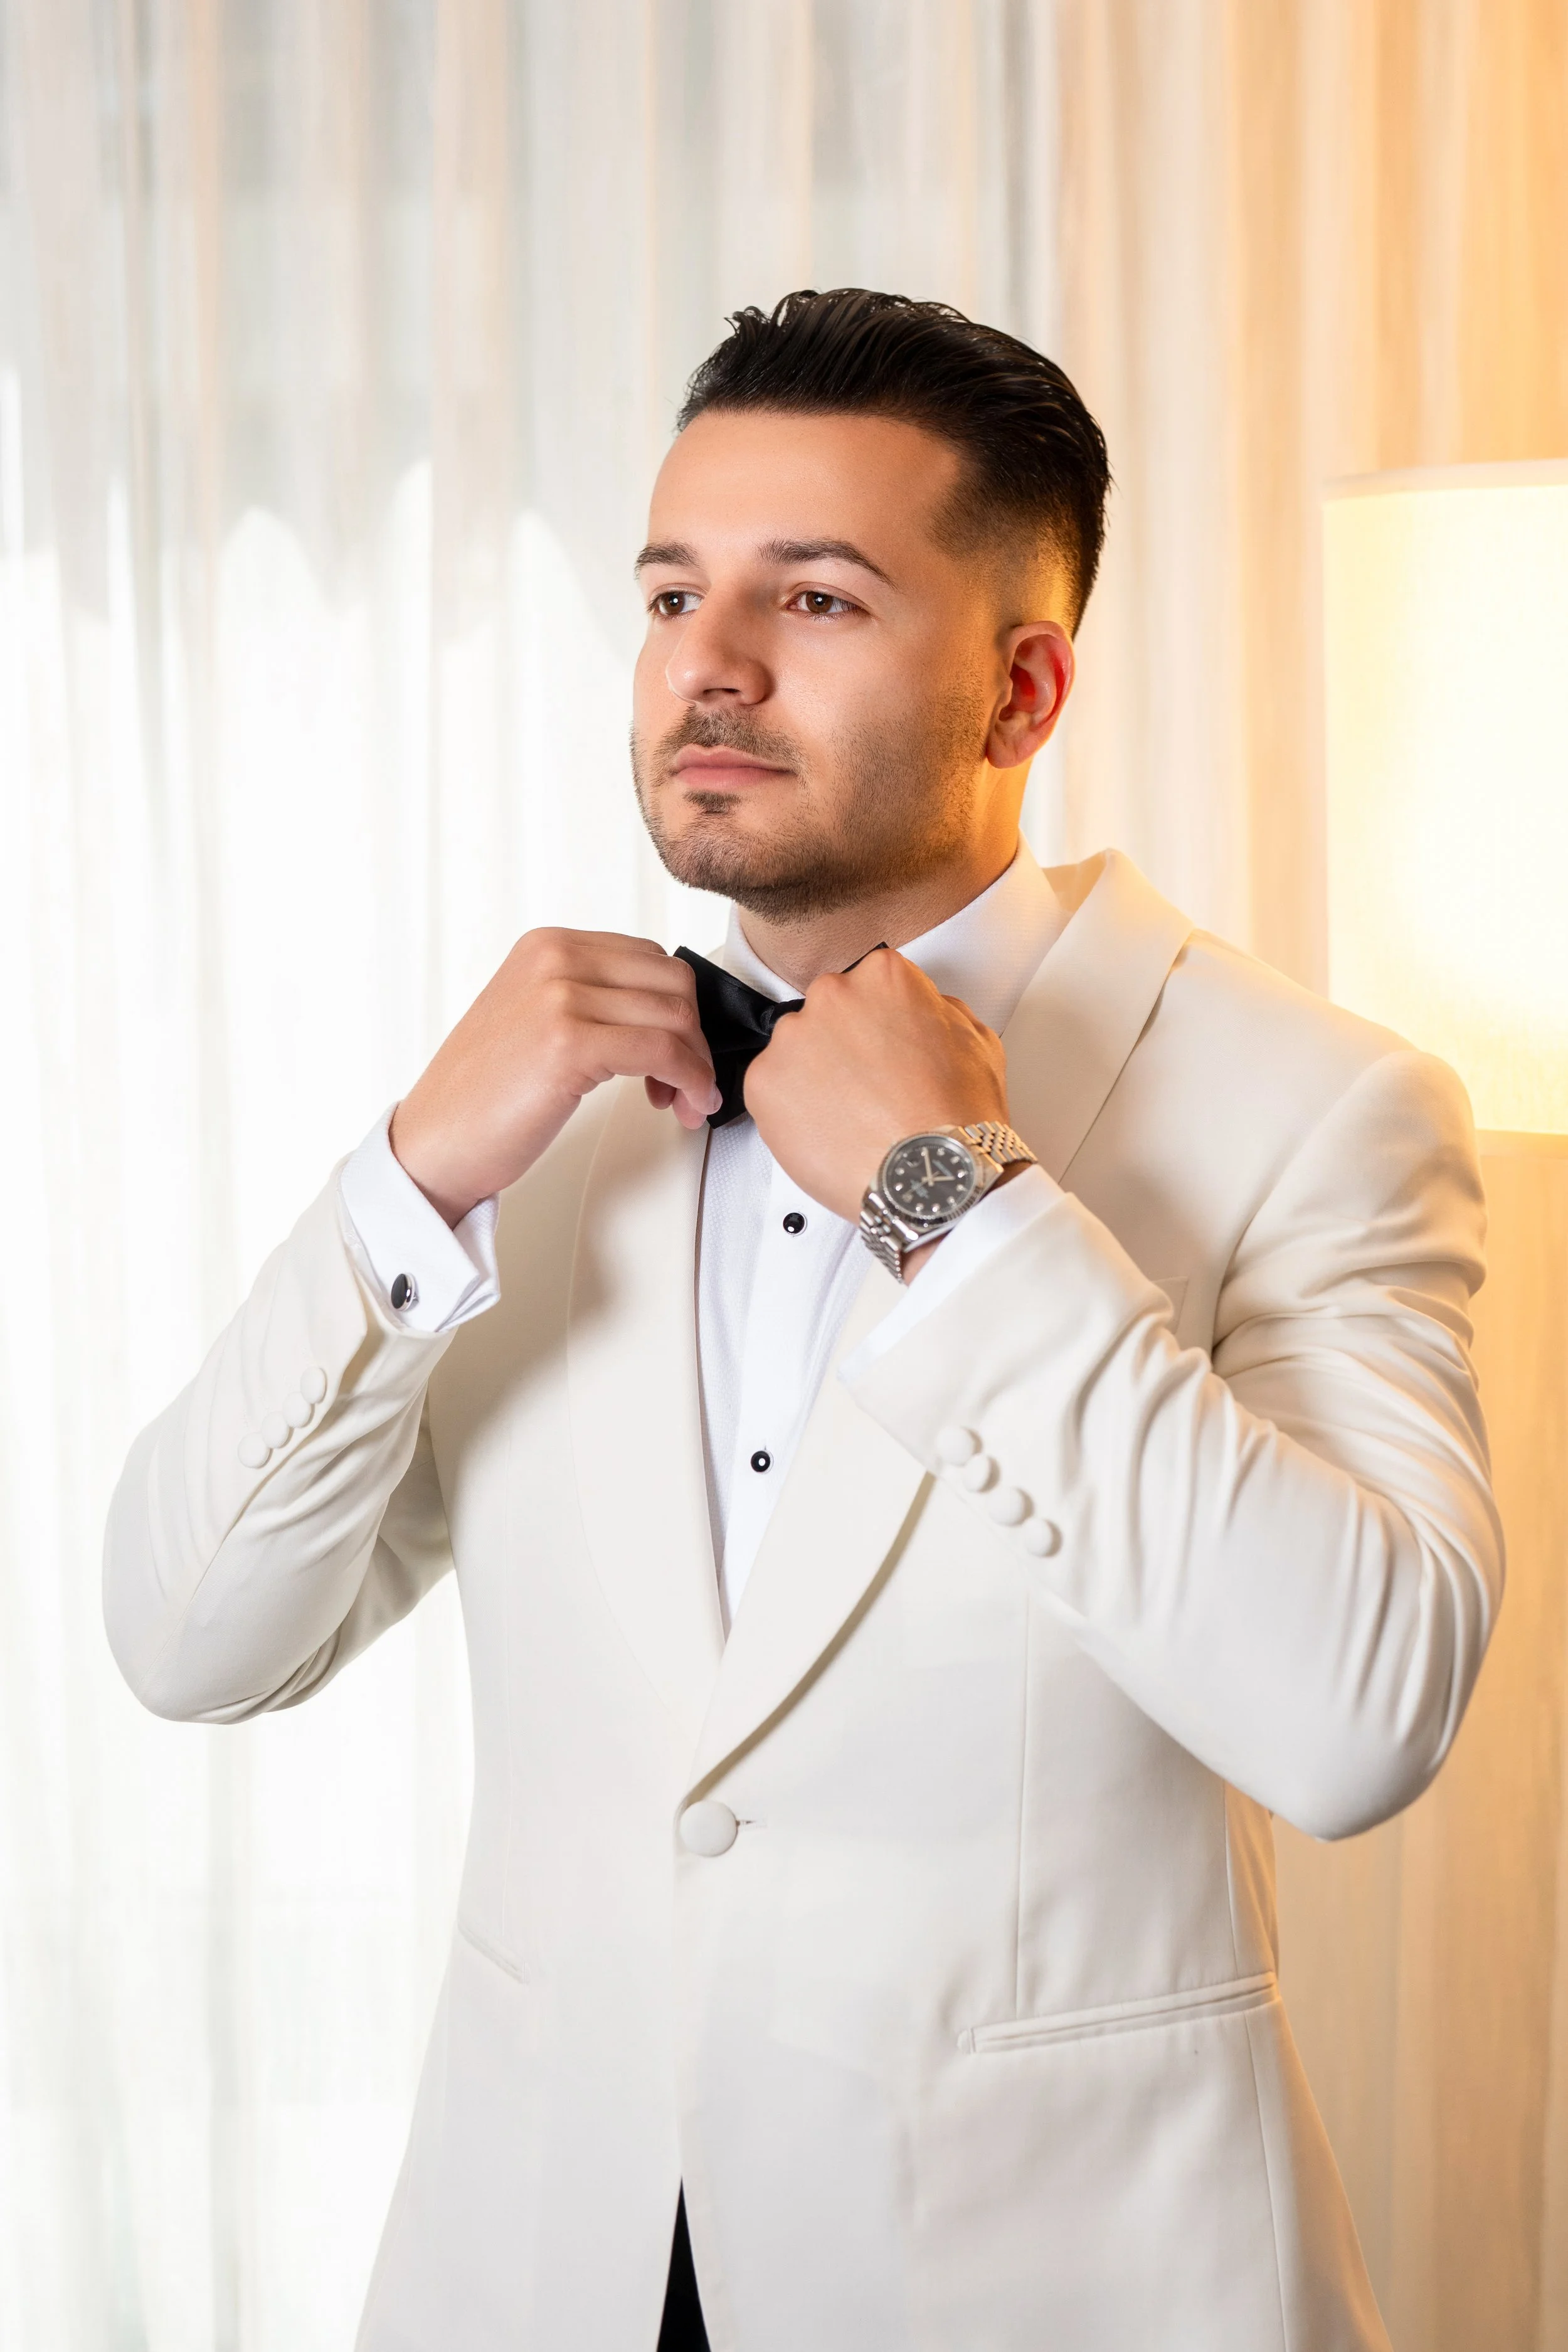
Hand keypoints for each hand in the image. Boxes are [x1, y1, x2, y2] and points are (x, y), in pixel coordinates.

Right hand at [389, 929, 720, 1223]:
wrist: (436, 1141)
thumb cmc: (483, 1094)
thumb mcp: (536, 1019)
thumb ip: (590, 999)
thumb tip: (662, 1014)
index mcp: (547, 946)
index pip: (651, 959)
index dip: (678, 1010)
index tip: (677, 1053)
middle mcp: (555, 960)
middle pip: (672, 984)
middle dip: (695, 1037)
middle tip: (688, 1082)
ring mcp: (560, 998)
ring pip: (675, 1017)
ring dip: (695, 1065)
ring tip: (683, 1101)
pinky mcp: (569, 1043)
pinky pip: (662, 1051)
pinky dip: (688, 1079)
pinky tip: (683, 1102)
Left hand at [742, 949, 1010, 1229]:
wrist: (928, 1177)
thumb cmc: (954, 1119)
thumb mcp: (976, 1041)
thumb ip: (939, 1011)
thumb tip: (925, 1014)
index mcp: (883, 976)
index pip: (869, 982)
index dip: (881, 1021)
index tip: (886, 1046)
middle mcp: (833, 997)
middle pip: (828, 1011)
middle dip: (844, 1044)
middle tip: (870, 1086)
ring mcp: (794, 1038)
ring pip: (795, 1049)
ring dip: (814, 1075)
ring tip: (850, 1114)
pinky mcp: (764, 1081)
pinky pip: (770, 1088)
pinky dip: (790, 1109)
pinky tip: (827, 1129)